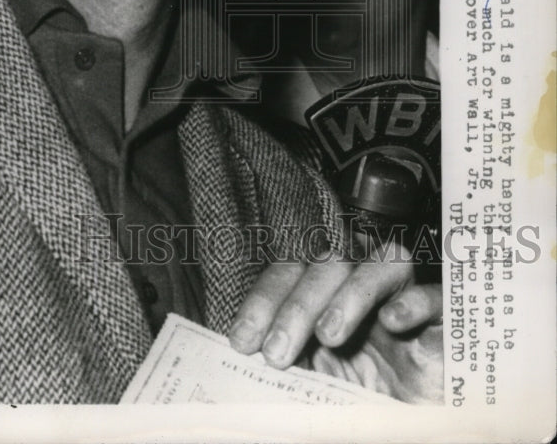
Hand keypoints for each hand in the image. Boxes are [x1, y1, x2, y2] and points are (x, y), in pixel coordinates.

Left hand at [227, 244, 442, 402]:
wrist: (420, 425)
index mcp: (327, 296)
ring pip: (380, 264)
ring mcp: (407, 298)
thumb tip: (242, 378)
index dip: (265, 301)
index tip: (242, 341)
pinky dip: (414, 301)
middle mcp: (363, 288)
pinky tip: (393, 321)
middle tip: (275, 351)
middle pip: (328, 263)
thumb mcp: (317, 389)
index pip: (290, 273)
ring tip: (328, 335)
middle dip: (296, 304)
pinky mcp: (446, 320)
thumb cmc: (366, 406)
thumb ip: (290, 372)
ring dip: (349, 295)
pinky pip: (436, 293)